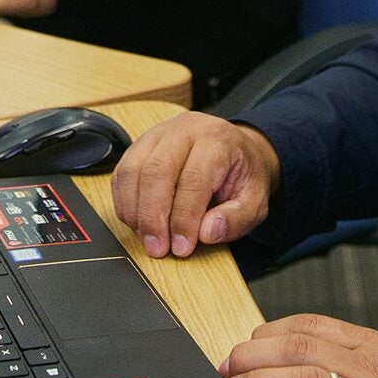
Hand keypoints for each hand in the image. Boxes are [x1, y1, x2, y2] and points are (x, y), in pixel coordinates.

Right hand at [111, 111, 279, 257]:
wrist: (234, 151)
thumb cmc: (242, 175)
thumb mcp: (256, 201)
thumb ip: (236, 219)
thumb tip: (206, 232)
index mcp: (217, 139)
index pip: (193, 179)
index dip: (184, 218)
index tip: (181, 247)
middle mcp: (184, 130)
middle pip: (156, 171)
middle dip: (152, 217)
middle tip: (157, 247)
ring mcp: (158, 134)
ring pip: (133, 171)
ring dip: (135, 211)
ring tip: (147, 238)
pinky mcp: (140, 144)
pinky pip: (122, 173)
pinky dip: (124, 202)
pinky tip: (137, 222)